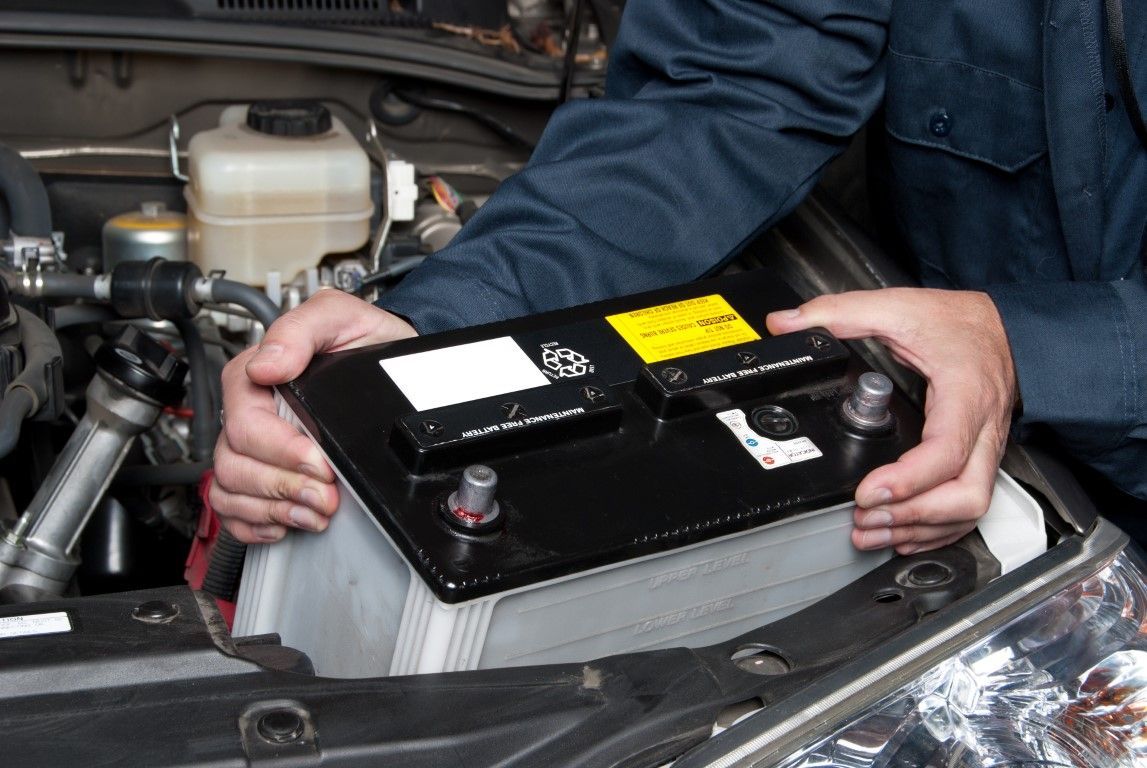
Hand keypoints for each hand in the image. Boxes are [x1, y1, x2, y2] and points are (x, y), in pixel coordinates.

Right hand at [210, 290, 416, 542]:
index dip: (281, 450)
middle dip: (283, 486)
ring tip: (316, 511)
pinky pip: (234, 510)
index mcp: (256, 375)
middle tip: (326, 495)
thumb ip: (303, 328)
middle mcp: (251, 413)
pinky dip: (257, 523)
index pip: (244, 423)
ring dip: (275, 509)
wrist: (393, 365)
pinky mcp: (264, 473)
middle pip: (235, 464)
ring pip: (231, 490)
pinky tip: (288, 520)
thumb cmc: (365, 340)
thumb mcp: (342, 316)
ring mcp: (254, 446)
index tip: (319, 462)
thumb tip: (269, 364)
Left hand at [766, 288, 1016, 554]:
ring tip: (871, 531)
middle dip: (912, 517)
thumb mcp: (898, 307)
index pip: (945, 452)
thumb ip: (839, 312)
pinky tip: (903, 532)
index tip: (867, 491)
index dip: (907, 480)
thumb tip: (785, 324)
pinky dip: (936, 528)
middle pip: (966, 496)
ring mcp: (987, 449)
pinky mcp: (982, 460)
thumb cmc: (961, 323)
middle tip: (864, 518)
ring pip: (970, 508)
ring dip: (920, 529)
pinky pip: (970, 507)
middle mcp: (983, 430)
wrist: (1008, 327)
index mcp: (965, 395)